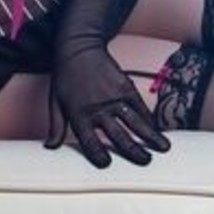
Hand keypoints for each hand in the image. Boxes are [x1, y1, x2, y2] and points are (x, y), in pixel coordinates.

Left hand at [46, 46, 169, 168]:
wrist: (79, 48)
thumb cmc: (66, 76)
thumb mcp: (55, 102)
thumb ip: (56, 126)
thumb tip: (50, 147)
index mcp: (79, 114)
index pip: (90, 142)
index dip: (99, 156)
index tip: (107, 164)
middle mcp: (98, 108)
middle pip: (119, 136)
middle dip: (134, 152)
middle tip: (145, 162)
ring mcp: (114, 97)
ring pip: (135, 122)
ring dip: (150, 137)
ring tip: (162, 149)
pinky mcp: (125, 87)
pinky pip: (140, 106)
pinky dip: (150, 119)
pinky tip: (157, 128)